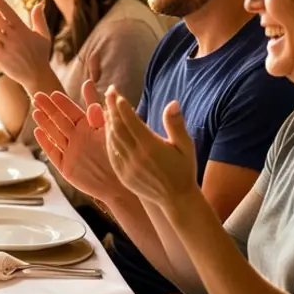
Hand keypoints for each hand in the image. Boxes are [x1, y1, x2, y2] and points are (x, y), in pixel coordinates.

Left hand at [0, 0, 52, 88]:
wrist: (37, 76)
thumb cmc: (40, 55)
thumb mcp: (43, 36)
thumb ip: (39, 19)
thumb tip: (39, 4)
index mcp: (24, 31)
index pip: (10, 14)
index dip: (1, 5)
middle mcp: (14, 38)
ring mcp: (6, 48)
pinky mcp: (0, 59)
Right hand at [31, 78, 121, 200]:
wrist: (120, 185)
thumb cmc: (118, 157)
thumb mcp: (109, 130)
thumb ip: (98, 111)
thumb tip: (90, 87)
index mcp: (89, 128)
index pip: (72, 112)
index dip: (63, 103)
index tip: (53, 93)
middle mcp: (77, 138)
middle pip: (59, 120)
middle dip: (48, 108)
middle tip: (37, 96)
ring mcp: (70, 152)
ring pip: (54, 134)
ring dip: (44, 122)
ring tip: (35, 111)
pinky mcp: (66, 167)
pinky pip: (53, 152)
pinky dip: (45, 142)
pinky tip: (37, 132)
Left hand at [104, 87, 197, 210]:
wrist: (177, 199)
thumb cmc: (184, 169)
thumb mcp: (186, 146)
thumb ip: (176, 124)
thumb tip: (172, 103)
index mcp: (151, 147)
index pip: (131, 122)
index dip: (122, 107)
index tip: (117, 94)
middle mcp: (136, 157)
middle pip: (118, 127)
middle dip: (112, 109)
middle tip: (109, 94)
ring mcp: (127, 167)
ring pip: (113, 140)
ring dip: (108, 122)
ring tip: (108, 108)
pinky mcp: (123, 175)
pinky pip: (112, 153)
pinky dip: (109, 139)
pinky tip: (109, 129)